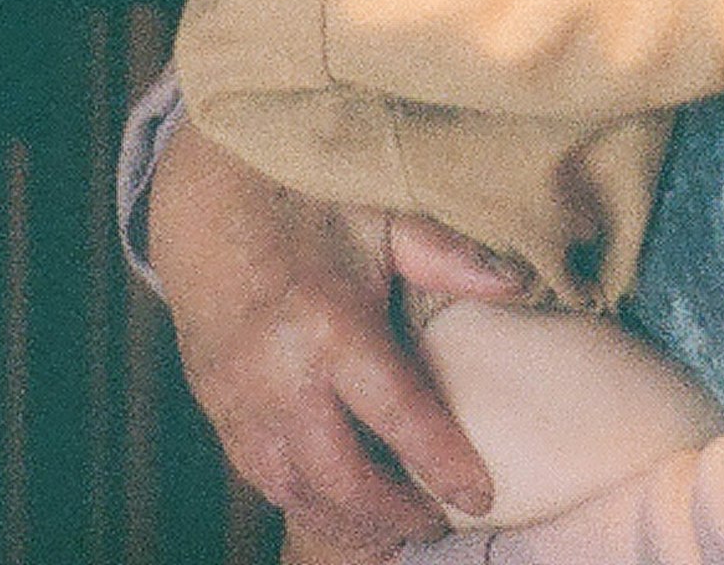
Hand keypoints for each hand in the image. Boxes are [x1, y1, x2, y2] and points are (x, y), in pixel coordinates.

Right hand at [145, 120, 510, 557]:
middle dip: (391, 513)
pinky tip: (335, 505)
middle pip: (341, 476)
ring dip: (343, 519)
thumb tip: (517, 282)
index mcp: (332, 325)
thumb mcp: (382, 216)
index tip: (480, 496)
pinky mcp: (216, 406)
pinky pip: (258, 475)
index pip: (399, 416)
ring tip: (389, 526)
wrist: (206, 196)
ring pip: (292, 489)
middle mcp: (281, 374)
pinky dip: (300, 499)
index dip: (442, 464)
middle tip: (434, 523)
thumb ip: (446, 255)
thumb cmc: (308, 203)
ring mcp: (239, 397)